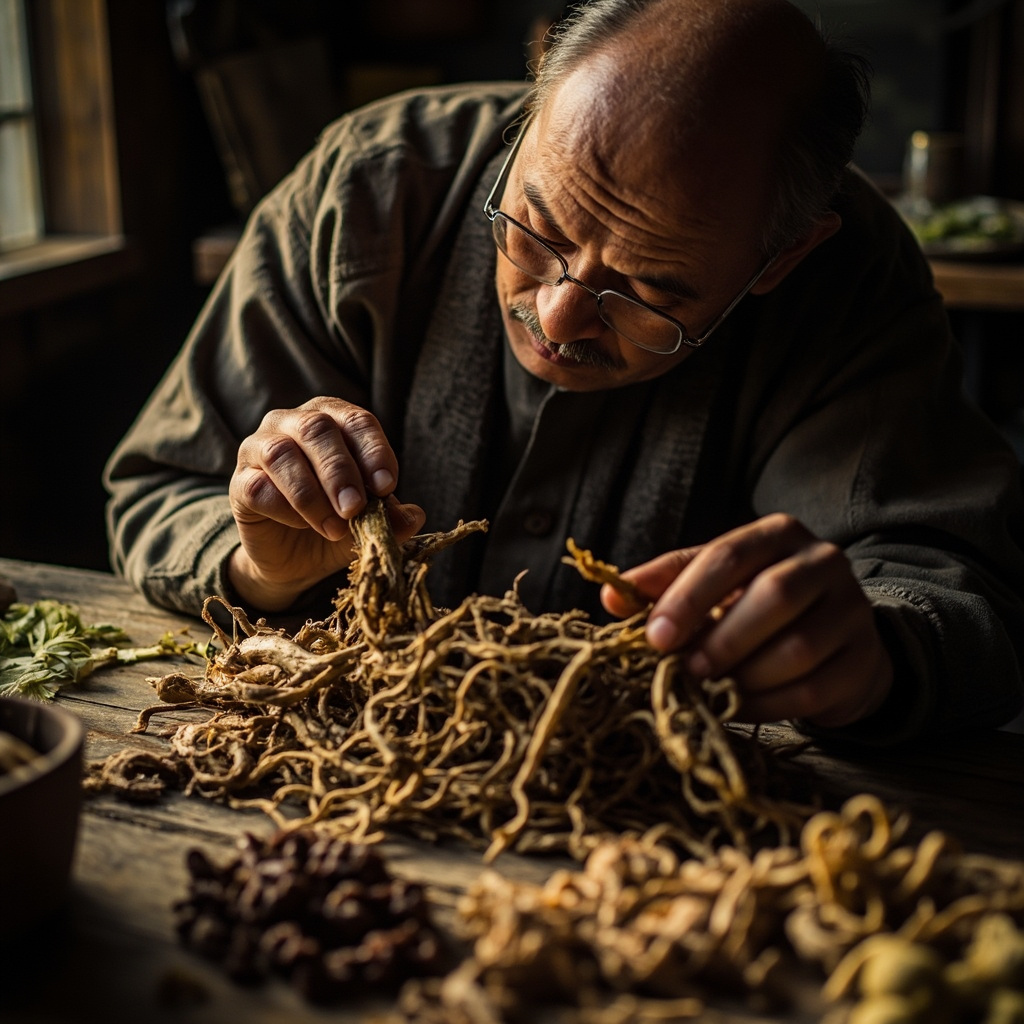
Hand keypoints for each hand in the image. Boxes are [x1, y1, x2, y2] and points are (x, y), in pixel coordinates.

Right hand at [227, 397, 424, 609]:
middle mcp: (292, 424)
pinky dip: (284, 508)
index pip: (356, 420)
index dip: (373, 450)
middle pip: (316, 429)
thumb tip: (414, 518)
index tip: (387, 485)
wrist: (296, 559)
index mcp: (333, 420)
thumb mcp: (370, 522)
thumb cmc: (337, 523)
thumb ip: (391, 516)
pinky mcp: (240, 483)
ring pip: (281, 454)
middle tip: (355, 509)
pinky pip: (257, 486)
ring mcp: (259, 449)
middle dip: (339, 470)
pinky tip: (303, 525)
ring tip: (334, 527)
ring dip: (311, 493)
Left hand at [600, 513, 892, 727]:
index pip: (729, 556)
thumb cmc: (753, 604)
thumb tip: (609, 597)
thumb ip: (663, 585)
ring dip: (745, 676)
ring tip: (713, 689)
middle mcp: (823, 562)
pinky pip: (814, 689)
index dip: (688, 597)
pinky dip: (769, 705)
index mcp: (777, 535)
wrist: (832, 638)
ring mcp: (852, 610)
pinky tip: (741, 707)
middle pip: (775, 595)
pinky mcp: (864, 659)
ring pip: (798, 647)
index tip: (655, 638)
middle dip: (722, 638)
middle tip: (686, 671)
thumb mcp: (710, 584)